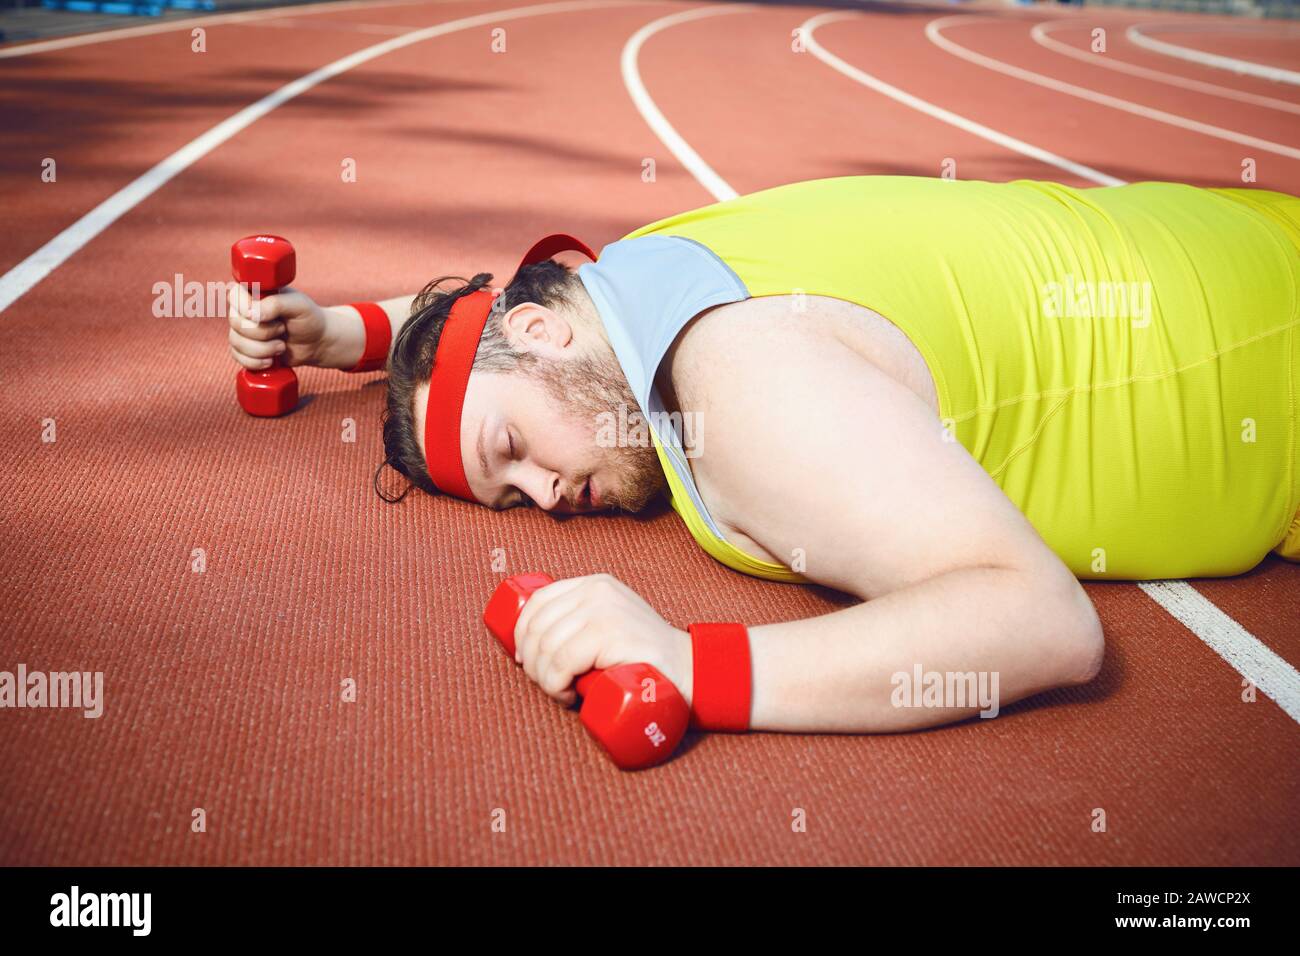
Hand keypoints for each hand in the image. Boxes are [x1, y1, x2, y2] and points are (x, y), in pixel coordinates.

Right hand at [227, 284, 342, 370]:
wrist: (317, 343)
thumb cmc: (309, 319)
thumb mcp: (299, 305)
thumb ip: (276, 304)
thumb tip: (251, 314)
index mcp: (255, 293)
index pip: (235, 296)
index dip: (246, 309)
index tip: (269, 317)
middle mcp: (245, 310)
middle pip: (236, 323)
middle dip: (263, 332)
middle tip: (283, 329)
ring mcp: (244, 330)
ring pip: (236, 342)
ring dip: (262, 349)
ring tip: (282, 347)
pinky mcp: (246, 349)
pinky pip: (238, 357)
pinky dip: (255, 362)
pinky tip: (271, 361)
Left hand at [513, 574, 691, 707]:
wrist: (690, 669)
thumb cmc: (645, 656)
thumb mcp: (612, 623)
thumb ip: (584, 619)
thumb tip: (532, 643)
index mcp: (593, 584)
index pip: (538, 602)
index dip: (522, 634)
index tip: (526, 661)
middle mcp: (596, 590)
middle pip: (538, 626)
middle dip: (532, 664)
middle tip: (549, 686)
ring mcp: (604, 610)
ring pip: (547, 646)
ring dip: (543, 679)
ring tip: (561, 694)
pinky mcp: (611, 633)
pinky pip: (563, 659)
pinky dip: (554, 683)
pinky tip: (566, 694)